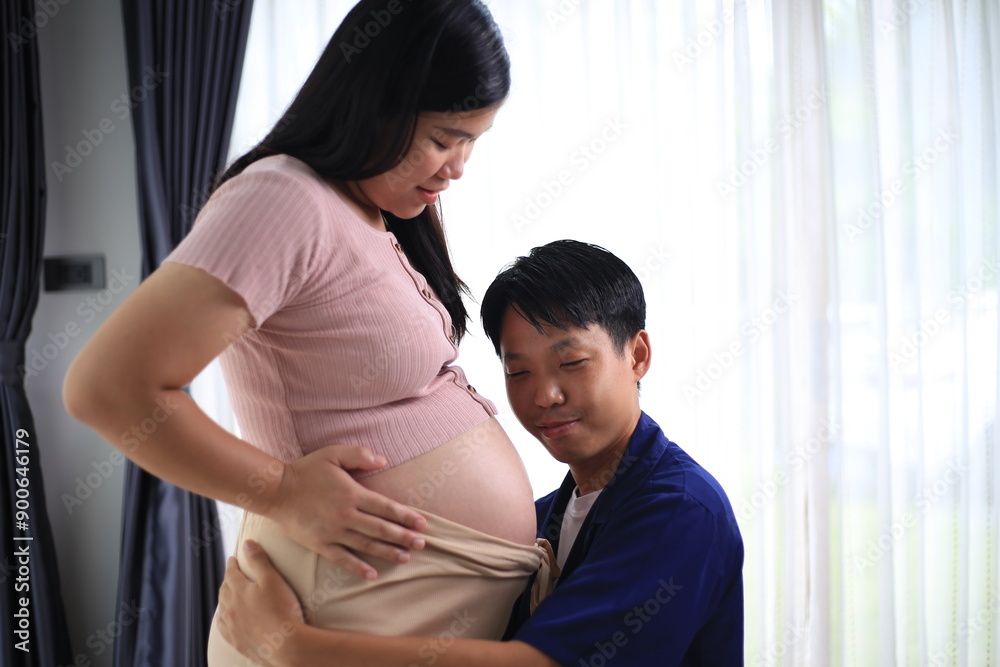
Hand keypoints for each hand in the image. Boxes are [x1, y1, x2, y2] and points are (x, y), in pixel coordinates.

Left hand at [217, 541, 304, 666]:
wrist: (285, 645)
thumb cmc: (282, 609)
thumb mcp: (272, 579)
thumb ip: (258, 560)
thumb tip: (246, 543)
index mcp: (238, 589)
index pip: (231, 572)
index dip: (232, 564)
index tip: (233, 558)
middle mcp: (230, 607)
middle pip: (225, 589)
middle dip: (228, 579)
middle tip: (232, 574)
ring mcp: (232, 625)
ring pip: (223, 607)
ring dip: (225, 598)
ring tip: (228, 593)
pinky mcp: (236, 640)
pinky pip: (223, 627)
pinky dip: (222, 619)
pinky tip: (224, 618)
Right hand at [264, 445, 426, 578]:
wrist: (276, 491)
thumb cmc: (306, 470)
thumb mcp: (333, 454)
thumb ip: (359, 455)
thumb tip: (383, 461)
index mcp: (352, 493)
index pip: (385, 507)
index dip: (406, 516)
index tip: (422, 524)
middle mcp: (346, 515)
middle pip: (381, 528)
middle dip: (403, 537)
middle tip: (422, 544)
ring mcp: (333, 532)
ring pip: (366, 545)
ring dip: (387, 552)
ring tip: (405, 558)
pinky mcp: (320, 544)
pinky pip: (342, 559)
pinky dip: (358, 568)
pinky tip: (372, 575)